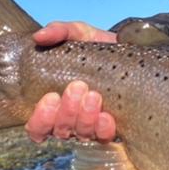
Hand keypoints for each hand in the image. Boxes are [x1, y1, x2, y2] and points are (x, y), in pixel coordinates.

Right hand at [24, 21, 118, 143]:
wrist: (132, 51)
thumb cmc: (97, 47)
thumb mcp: (78, 34)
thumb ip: (59, 31)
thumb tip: (39, 36)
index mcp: (55, 103)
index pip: (37, 127)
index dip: (40, 118)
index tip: (51, 97)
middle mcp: (71, 120)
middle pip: (59, 131)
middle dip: (66, 112)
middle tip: (78, 87)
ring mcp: (92, 126)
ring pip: (81, 135)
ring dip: (84, 118)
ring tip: (94, 95)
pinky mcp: (113, 127)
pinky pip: (105, 138)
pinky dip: (103, 129)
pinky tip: (108, 116)